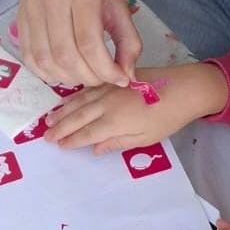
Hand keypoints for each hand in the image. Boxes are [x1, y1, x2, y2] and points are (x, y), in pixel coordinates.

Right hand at [18, 0, 140, 85]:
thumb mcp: (117, 1)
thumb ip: (127, 39)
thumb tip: (126, 75)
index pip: (89, 42)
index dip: (105, 70)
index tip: (119, 78)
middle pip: (66, 55)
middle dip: (88, 76)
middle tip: (100, 77)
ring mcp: (32, 9)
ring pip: (45, 60)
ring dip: (67, 78)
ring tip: (83, 74)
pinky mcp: (20, 17)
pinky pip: (29, 57)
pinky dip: (46, 72)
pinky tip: (62, 71)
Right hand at [44, 63, 227, 152]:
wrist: (184, 88)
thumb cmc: (167, 118)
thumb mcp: (145, 139)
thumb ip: (117, 143)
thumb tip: (94, 149)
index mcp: (114, 122)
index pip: (85, 134)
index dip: (70, 140)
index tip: (57, 145)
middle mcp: (107, 104)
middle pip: (78, 117)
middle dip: (61, 127)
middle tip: (45, 135)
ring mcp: (110, 89)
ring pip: (79, 101)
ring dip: (63, 110)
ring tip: (49, 118)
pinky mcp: (115, 80)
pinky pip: (89, 88)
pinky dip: (75, 95)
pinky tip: (67, 99)